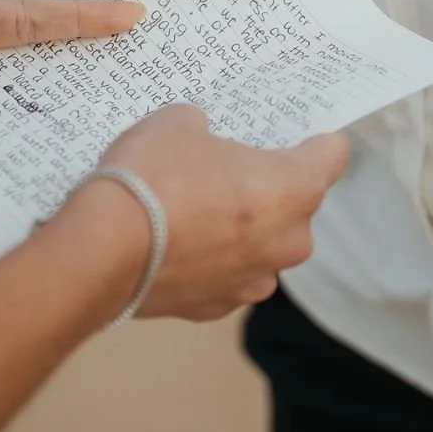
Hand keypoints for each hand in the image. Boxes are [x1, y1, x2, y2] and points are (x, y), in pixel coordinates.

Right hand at [67, 105, 349, 322]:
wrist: (101, 251)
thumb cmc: (152, 177)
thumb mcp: (178, 123)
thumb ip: (204, 130)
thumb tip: (199, 140)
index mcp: (293, 190)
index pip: (331, 157)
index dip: (314, 142)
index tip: (298, 136)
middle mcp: (287, 242)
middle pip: (293, 206)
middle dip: (264, 189)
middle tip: (220, 171)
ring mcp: (252, 282)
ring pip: (259, 246)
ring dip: (237, 231)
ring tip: (189, 212)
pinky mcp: (215, 308)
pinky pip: (223, 275)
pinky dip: (206, 261)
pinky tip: (172, 245)